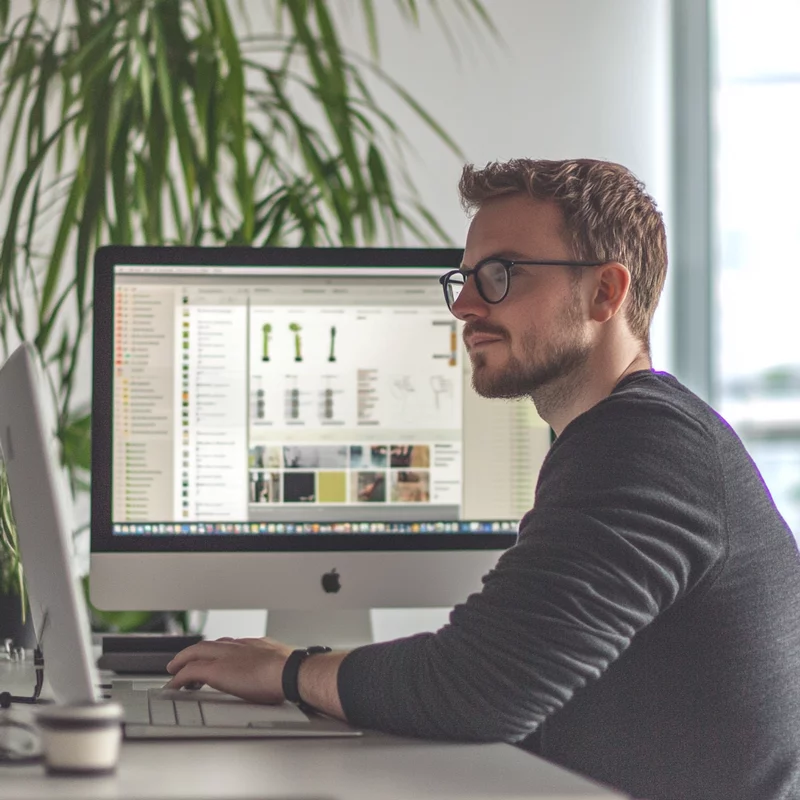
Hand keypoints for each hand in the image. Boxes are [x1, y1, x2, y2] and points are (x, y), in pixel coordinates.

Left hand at [164, 637, 292, 703]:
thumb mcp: (284, 665)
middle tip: (186, 658)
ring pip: (196, 652)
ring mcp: (226, 656)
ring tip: (174, 669)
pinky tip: (173, 685)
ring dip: (183, 660)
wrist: (291, 671)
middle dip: (195, 651)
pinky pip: (190, 672)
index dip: (220, 649)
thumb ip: (277, 668)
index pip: (232, 643)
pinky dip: (179, 678)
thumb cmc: (293, 673)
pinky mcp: (216, 671)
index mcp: (256, 645)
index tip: (217, 655)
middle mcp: (239, 646)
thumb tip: (282, 679)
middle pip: (210, 644)